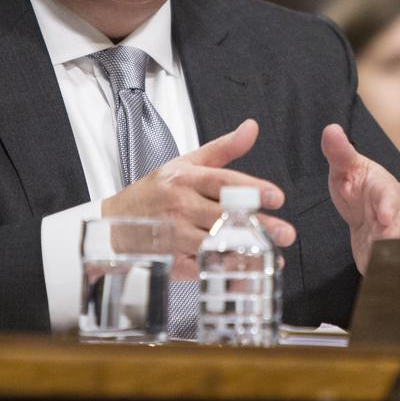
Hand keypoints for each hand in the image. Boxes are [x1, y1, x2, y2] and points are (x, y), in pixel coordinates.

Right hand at [100, 119, 296, 278]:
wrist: (114, 224)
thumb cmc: (154, 192)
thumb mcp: (186, 163)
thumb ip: (223, 148)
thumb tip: (252, 128)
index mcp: (185, 179)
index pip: (223, 182)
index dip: (251, 189)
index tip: (277, 197)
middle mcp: (179, 206)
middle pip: (224, 215)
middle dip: (258, 225)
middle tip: (285, 232)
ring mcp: (174, 235)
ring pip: (214, 243)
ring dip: (244, 250)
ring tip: (270, 254)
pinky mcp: (170, 260)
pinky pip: (201, 267)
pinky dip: (224, 271)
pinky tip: (246, 272)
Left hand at [321, 123, 399, 274]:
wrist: (381, 217)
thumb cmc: (364, 189)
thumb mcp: (350, 169)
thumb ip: (340, 153)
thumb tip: (330, 129)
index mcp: (384, 192)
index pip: (389, 198)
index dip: (388, 208)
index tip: (384, 217)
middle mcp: (393, 218)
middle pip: (396, 232)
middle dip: (390, 241)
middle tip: (382, 247)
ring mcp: (392, 243)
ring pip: (392, 255)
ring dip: (383, 261)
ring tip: (376, 266)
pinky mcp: (383, 264)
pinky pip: (383, 274)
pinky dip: (380, 278)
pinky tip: (375, 282)